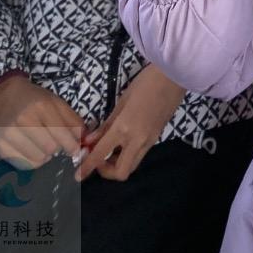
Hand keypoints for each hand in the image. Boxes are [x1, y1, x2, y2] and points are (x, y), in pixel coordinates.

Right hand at [0, 76, 83, 169]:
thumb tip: (84, 141)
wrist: (7, 97)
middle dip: (57, 148)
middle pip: (50, 148)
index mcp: (41, 106)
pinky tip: (30, 148)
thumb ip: (72, 121)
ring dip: (44, 155)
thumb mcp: (57, 103)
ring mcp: (9, 134)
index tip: (75, 149)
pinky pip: (24, 164)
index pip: (61, 133)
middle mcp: (23, 120)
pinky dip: (31, 160)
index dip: (72, 145)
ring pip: (38, 159)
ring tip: (41, 143)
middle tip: (54, 141)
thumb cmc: (36, 100)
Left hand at [74, 65, 183, 182]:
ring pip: (132, 165)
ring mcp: (149, 141)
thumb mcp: (121, 101)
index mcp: (124, 128)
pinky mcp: (157, 138)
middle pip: (121, 172)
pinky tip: (124, 141)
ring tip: (112, 148)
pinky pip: (140, 154)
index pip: (101, 154)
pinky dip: (128, 154)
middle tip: (99, 158)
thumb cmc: (145, 82)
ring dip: (119, 164)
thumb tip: (90, 140)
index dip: (87, 167)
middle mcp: (137, 140)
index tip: (78, 177)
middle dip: (106, 172)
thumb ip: (106, 124)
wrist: (174, 75)